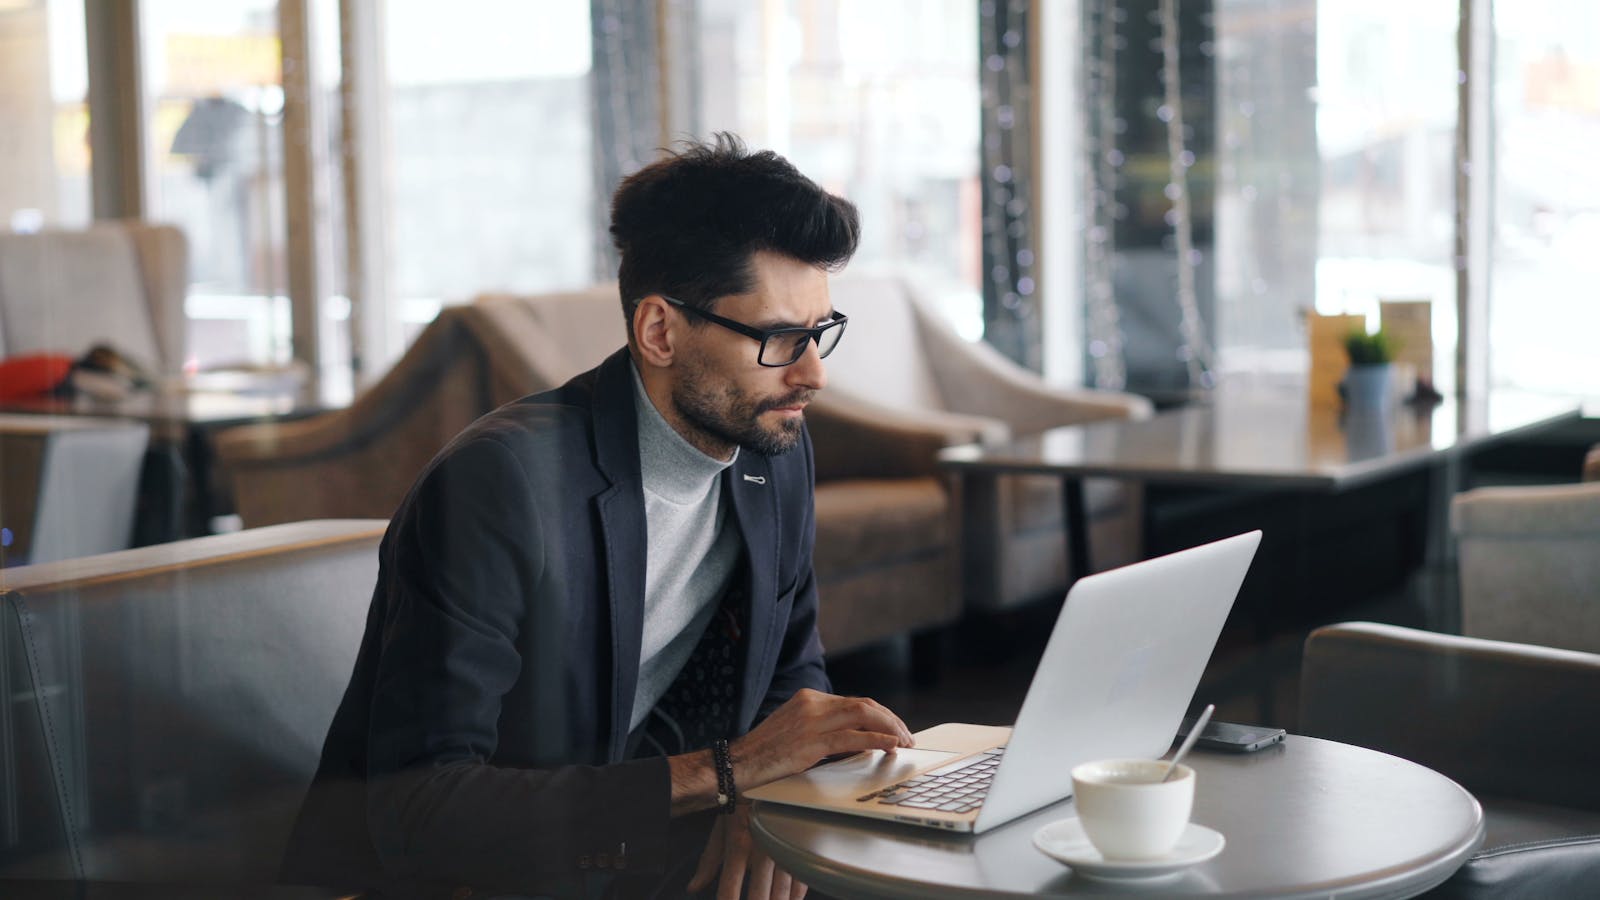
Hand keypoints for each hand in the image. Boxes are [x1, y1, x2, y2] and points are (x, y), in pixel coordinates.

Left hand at [687, 804, 807, 899]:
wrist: (771, 779)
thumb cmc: (741, 805)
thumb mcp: (720, 829)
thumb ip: (708, 862)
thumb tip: (694, 887)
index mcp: (738, 846)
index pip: (729, 890)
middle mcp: (762, 851)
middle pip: (758, 897)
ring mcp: (784, 851)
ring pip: (781, 894)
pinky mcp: (801, 849)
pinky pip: (800, 882)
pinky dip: (794, 898)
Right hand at [732, 688, 913, 789]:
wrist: (738, 763)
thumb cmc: (766, 752)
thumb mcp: (795, 729)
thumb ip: (823, 727)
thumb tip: (856, 737)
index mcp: (809, 698)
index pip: (855, 701)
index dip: (880, 714)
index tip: (895, 727)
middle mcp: (812, 703)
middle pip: (864, 705)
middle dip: (891, 719)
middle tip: (907, 735)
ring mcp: (811, 721)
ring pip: (863, 716)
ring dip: (889, 728)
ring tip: (904, 741)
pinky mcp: (811, 742)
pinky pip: (852, 738)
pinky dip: (875, 740)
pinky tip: (888, 746)